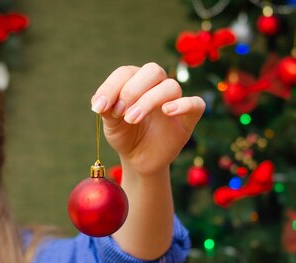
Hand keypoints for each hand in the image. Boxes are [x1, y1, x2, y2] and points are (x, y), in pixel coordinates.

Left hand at [90, 63, 204, 176]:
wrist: (139, 159)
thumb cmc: (126, 136)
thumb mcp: (111, 125)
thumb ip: (106, 110)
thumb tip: (100, 102)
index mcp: (136, 81)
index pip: (126, 72)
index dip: (111, 87)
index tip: (99, 108)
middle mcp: (157, 86)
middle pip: (152, 71)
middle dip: (132, 90)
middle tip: (119, 112)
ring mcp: (174, 100)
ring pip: (170, 86)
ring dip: (149, 100)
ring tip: (131, 119)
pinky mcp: (188, 118)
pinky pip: (196, 104)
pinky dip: (183, 104)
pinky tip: (167, 112)